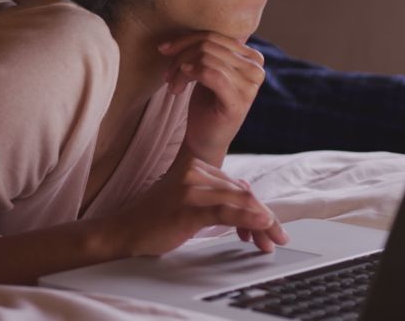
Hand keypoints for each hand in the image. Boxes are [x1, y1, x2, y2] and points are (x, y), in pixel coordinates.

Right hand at [105, 155, 287, 255]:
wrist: (125, 231)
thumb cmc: (155, 217)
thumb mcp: (188, 198)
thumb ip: (215, 191)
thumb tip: (247, 190)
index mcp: (194, 165)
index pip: (237, 185)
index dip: (257, 206)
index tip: (269, 225)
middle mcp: (193, 171)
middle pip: (242, 193)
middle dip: (265, 217)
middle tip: (280, 236)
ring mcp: (190, 188)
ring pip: (238, 202)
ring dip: (262, 223)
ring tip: (274, 239)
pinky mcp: (188, 208)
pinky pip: (226, 212)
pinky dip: (248, 219)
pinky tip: (263, 224)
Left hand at [158, 33, 264, 163]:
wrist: (205, 141)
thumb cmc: (204, 104)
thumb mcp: (205, 70)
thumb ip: (203, 49)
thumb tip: (176, 32)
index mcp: (252, 57)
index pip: (215, 34)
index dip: (186, 39)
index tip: (164, 50)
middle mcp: (256, 68)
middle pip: (209, 44)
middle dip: (181, 55)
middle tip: (167, 74)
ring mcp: (251, 85)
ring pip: (206, 57)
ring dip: (180, 69)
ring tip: (173, 85)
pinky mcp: (239, 100)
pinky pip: (210, 73)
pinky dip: (189, 73)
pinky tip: (179, 85)